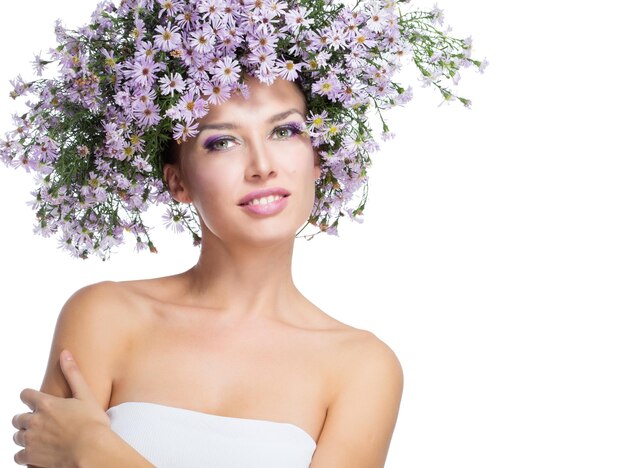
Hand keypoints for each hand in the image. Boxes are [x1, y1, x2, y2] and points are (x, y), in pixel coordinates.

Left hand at [12, 350, 110, 466]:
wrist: (91, 450)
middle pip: (17, 418)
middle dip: (26, 419)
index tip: (35, 401)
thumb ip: (73, 373)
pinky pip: (18, 456)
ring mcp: (31, 439)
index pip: (25, 395)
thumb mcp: (85, 394)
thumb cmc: (92, 422)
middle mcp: (34, 420)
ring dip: (25, 436)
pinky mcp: (31, 457)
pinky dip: (25, 455)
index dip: (29, 397)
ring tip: (41, 438)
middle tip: (42, 422)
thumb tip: (65, 352)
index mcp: (46, 403)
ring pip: (17, 437)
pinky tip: (37, 453)